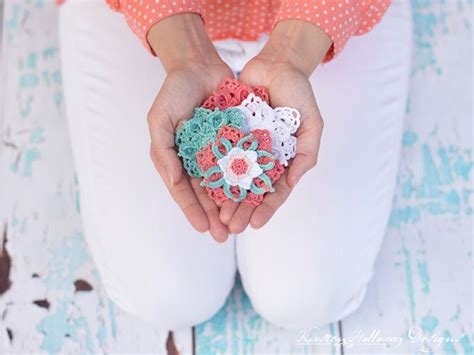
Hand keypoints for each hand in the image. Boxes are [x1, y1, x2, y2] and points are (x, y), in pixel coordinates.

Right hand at [146, 14, 232, 241]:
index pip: (183, 190)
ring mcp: (216, 152)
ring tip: (239, 225)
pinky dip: (245, 181)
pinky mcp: (235, 141)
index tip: (202, 228)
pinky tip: (253, 197)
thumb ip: (163, 151)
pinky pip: (241, 164)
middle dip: (213, 215)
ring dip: (230, 205)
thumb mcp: (159, 120)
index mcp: (176, 158)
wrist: (200, 66)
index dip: (191, 210)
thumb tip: (173, 182)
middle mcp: (196, 159)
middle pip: (205, 193)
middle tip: (223, 236)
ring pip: (225, 184)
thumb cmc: (174, 92)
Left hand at [219, 20, 331, 233]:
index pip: (275, 190)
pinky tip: (206, 188)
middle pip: (252, 190)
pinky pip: (220, 155)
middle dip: (243, 210)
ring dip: (227, 199)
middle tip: (232, 227)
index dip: (267, 208)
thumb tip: (292, 183)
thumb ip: (306, 153)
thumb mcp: (311, 123)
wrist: (276, 65)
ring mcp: (245, 147)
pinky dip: (214, 172)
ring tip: (218, 217)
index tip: (257, 224)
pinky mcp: (229, 134)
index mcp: (283, 160)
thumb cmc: (298, 93)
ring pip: (233, 178)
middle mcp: (262, 157)